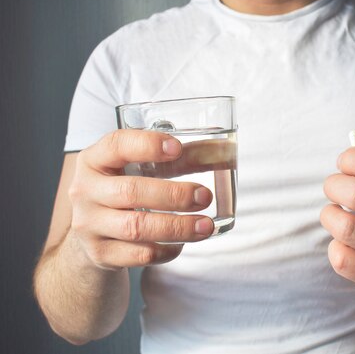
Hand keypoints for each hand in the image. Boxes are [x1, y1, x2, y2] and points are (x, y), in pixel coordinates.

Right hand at [68, 129, 213, 269]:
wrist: (90, 237)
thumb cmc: (124, 192)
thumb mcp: (139, 169)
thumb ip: (178, 159)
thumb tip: (223, 151)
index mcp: (94, 160)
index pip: (116, 145)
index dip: (147, 145)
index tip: (178, 148)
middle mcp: (85, 191)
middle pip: (131, 192)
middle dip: (174, 195)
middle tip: (205, 196)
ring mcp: (89, 225)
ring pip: (137, 227)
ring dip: (177, 227)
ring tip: (206, 225)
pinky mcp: (100, 255)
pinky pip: (140, 254)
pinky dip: (167, 250)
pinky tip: (182, 243)